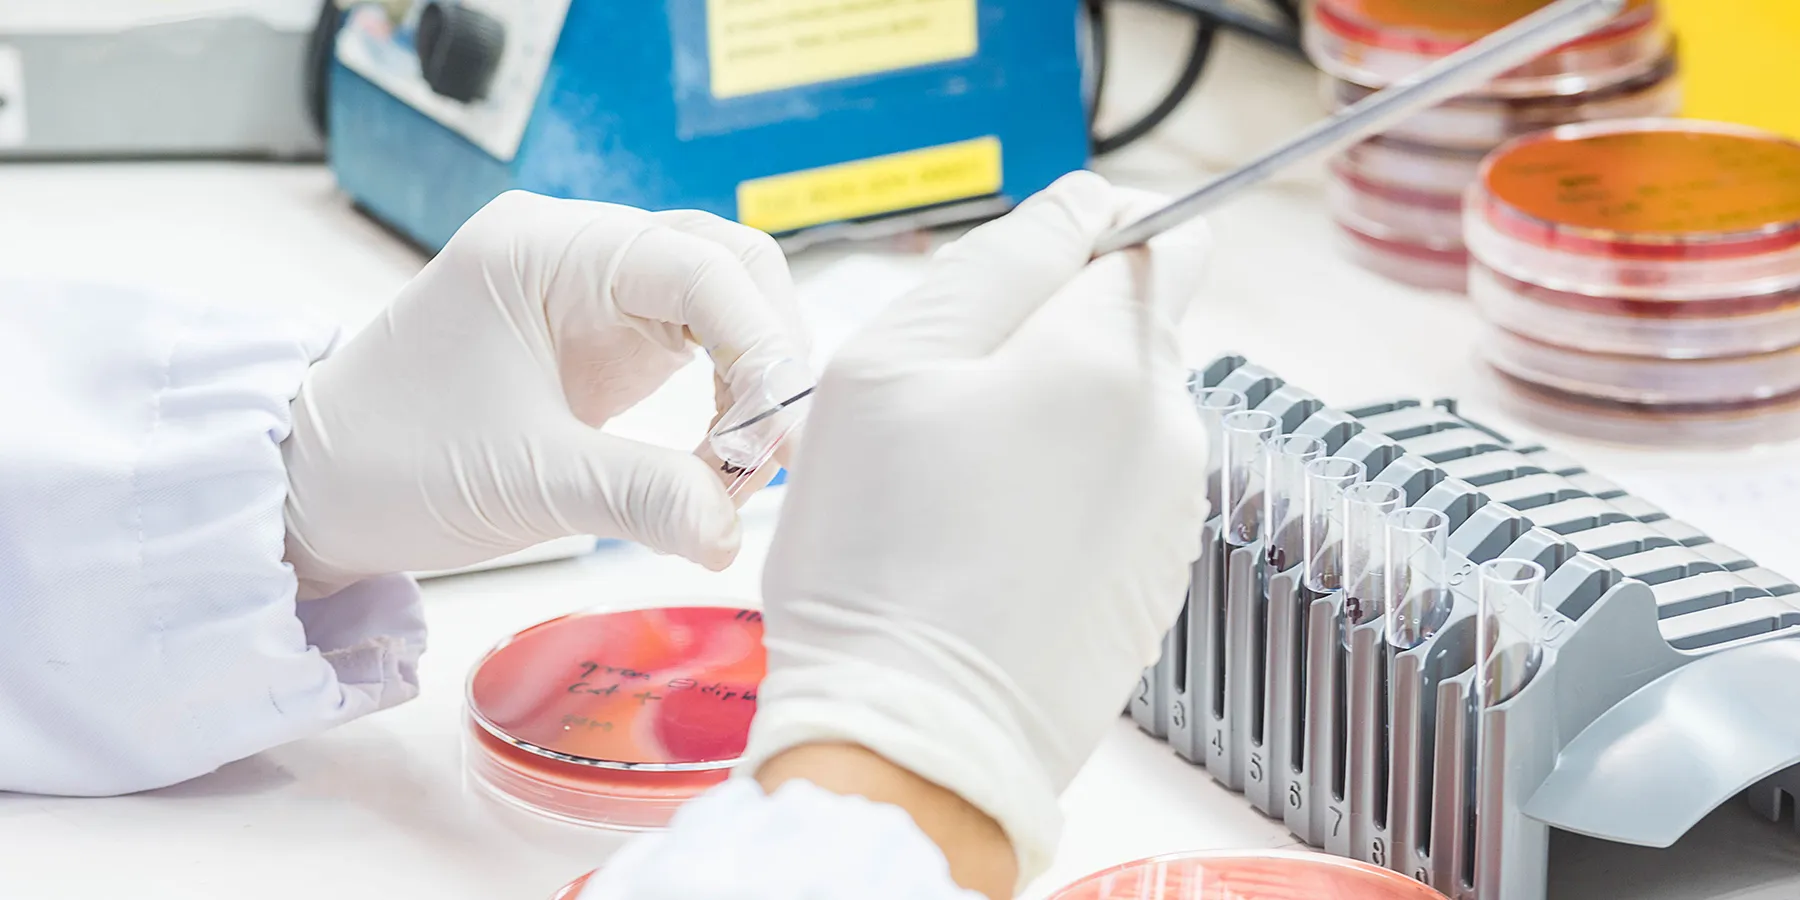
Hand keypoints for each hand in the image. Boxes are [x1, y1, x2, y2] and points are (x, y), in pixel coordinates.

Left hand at [282, 191, 807, 599]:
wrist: (318, 486)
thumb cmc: (391, 463)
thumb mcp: (526, 483)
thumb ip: (642, 498)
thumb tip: (731, 533)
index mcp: (544, 247)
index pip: (698, 264)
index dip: (759, 346)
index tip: (774, 436)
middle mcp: (575, 248)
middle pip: (728, 264)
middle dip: (768, 355)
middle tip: (773, 452)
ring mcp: (591, 287)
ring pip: (723, 301)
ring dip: (753, 379)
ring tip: (744, 466)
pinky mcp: (602, 333)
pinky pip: (697, 343)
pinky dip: (726, 397)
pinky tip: (719, 455)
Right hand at [744, 172, 1211, 890]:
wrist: (912, 743)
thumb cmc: (879, 560)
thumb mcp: (889, 365)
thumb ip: (1000, 261)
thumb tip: (1083, 207)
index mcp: (1111, 359)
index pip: (1159, 232)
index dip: (1085, 237)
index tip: (1015, 285)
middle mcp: (1169, 430)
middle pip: (1130, 327)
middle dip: (1048, 338)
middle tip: (946, 407)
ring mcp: (1171, 514)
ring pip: (1118, 412)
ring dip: (1051, 420)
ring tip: (957, 490)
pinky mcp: (1154, 580)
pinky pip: (1116, 494)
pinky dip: (1061, 497)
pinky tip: (987, 547)